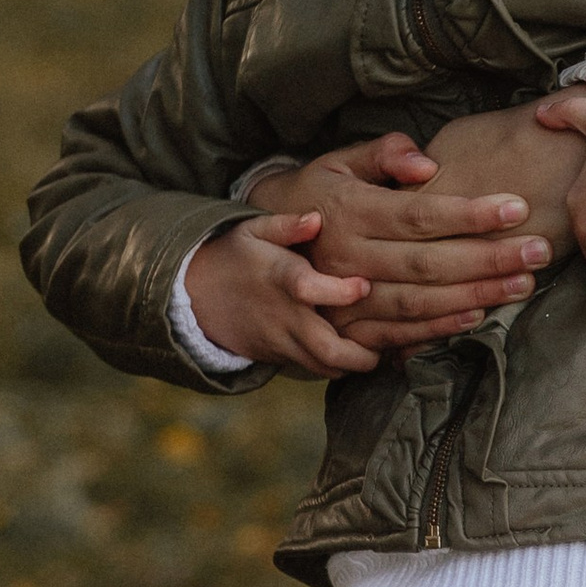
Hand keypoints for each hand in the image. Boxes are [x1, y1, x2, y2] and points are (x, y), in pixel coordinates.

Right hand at [184, 213, 386, 375]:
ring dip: (356, 363)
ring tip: (384, 347)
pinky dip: (340, 367)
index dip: (339, 291)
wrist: (197, 296)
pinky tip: (364, 353)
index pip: (308, 289)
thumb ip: (285, 224)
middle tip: (388, 338)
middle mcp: (284, 315)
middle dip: (361, 351)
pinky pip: (315, 370)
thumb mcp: (252, 229)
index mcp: (279, 278)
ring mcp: (282, 341)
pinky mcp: (281, 357)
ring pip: (324, 366)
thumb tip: (315, 217)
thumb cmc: (235, 255)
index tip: (364, 284)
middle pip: (324, 347)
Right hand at [244, 126, 548, 351]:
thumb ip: (382, 153)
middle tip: (540, 250)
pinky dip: (440, 329)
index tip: (517, 206)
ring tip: (523, 283)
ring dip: (475, 294)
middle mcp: (345, 257)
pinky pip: (398, 334)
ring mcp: (343, 299)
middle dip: (488, 257)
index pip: (418, 214)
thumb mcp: (337, 162)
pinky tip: (479, 315)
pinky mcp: (345, 330)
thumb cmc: (314, 195)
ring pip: (418, 302)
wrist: (258, 252)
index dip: (469, 212)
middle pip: (427, 262)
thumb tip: (427, 162)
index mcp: (348, 210)